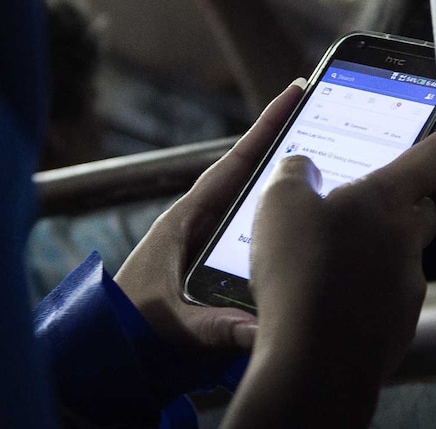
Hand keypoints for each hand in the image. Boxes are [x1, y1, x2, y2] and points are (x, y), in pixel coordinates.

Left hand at [113, 79, 305, 350]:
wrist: (106, 343)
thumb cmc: (128, 323)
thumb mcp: (171, 322)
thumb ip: (213, 327)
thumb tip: (260, 330)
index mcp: (186, 219)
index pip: (234, 164)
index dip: (266, 128)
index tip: (293, 93)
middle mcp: (201, 223)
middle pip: (252, 175)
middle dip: (286, 146)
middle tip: (325, 117)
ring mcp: (210, 241)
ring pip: (257, 202)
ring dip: (287, 184)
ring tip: (329, 165)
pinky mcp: (217, 262)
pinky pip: (257, 231)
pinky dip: (281, 218)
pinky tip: (306, 222)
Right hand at [251, 130, 435, 374]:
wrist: (315, 359)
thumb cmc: (300, 272)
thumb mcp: (278, 203)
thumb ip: (292, 173)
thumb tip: (300, 168)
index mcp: (384, 201)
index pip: (430, 157)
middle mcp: (405, 242)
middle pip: (418, 212)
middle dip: (397, 206)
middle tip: (357, 208)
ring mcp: (405, 287)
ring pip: (399, 258)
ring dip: (373, 255)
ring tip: (328, 263)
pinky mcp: (397, 325)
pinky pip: (385, 299)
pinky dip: (364, 295)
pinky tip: (329, 301)